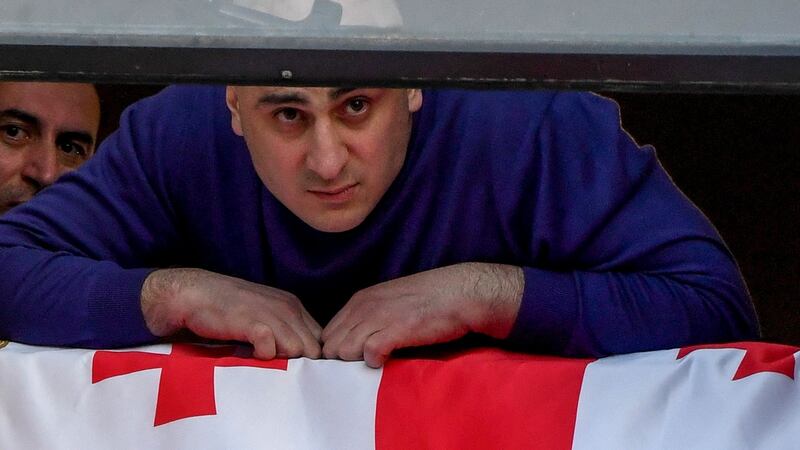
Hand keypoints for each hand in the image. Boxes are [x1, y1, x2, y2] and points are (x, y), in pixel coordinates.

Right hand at [140, 268, 321, 359]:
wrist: (195, 294)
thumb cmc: (229, 309)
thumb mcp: (266, 314)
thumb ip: (285, 331)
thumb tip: (301, 358)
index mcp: (294, 306)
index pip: (320, 338)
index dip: (311, 357)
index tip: (297, 368)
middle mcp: (288, 309)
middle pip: (313, 348)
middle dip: (301, 363)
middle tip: (280, 370)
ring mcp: (272, 315)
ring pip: (298, 350)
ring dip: (283, 361)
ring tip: (264, 362)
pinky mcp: (252, 323)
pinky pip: (272, 350)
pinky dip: (264, 357)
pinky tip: (251, 355)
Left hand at [321, 263, 522, 367]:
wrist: (459, 294)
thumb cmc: (428, 301)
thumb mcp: (389, 302)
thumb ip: (369, 318)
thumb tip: (355, 343)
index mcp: (359, 300)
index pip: (328, 333)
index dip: (338, 350)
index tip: (352, 361)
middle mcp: (363, 307)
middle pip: (331, 346)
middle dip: (342, 361)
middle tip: (362, 367)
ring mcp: (378, 318)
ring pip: (344, 351)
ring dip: (356, 362)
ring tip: (376, 363)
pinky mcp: (395, 330)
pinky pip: (368, 354)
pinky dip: (375, 362)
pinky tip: (387, 360)